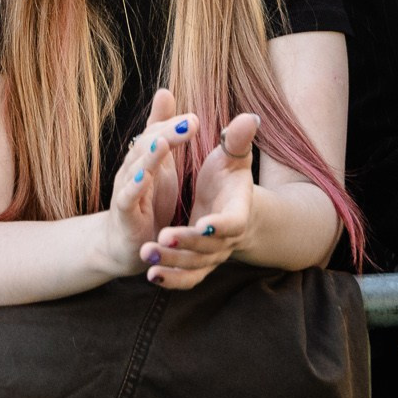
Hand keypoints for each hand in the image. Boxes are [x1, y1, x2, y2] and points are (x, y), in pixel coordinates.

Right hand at [98, 90, 191, 278]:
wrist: (122, 245)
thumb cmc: (144, 202)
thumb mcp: (159, 164)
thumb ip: (162, 131)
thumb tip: (164, 91)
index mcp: (144, 158)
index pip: (157, 134)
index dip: (174, 125)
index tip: (195, 118)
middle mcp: (132, 170)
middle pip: (148, 146)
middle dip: (168, 133)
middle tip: (191, 122)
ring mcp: (126, 190)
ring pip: (136, 168)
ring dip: (150, 155)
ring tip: (164, 141)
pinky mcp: (124, 214)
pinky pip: (127, 198)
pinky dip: (135, 187)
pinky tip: (146, 177)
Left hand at [145, 115, 256, 288]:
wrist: (232, 210)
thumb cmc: (230, 180)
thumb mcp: (232, 158)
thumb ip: (237, 140)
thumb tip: (250, 117)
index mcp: (238, 213)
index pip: (233, 223)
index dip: (220, 226)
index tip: (203, 224)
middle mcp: (226, 239)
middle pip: (208, 248)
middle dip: (186, 243)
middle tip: (163, 237)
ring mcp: (212, 256)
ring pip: (194, 266)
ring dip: (172, 262)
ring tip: (147, 253)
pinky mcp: (198, 265)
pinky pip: (187, 279)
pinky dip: (171, 280)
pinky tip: (151, 275)